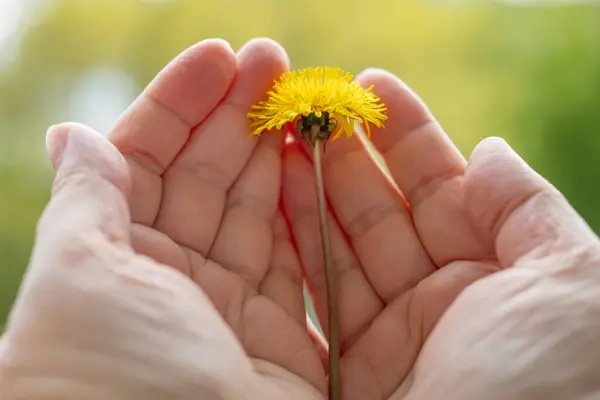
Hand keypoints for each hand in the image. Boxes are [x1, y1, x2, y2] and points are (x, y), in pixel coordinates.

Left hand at [0, 39, 326, 398]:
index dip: (180, 105)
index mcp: (114, 261)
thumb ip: (84, 203)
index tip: (218, 58)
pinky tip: (316, 163)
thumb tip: (73, 134)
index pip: (146, 161)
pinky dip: (309, 212)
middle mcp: (171, 282)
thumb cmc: (112, 383)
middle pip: (208, 178)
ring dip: (276, 153)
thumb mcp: (80, 279)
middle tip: (272, 61)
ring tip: (299, 98)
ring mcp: (229, 309)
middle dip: (237, 115)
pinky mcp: (282, 340)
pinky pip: (297, 261)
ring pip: (256, 211)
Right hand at [282, 69, 599, 398]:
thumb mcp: (575, 286)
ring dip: (308, 194)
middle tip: (309, 107)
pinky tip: (268, 204)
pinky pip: (312, 300)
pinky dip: (288, 253)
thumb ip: (529, 212)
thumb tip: (490, 150)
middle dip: (346, 156)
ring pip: (339, 250)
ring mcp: (390, 341)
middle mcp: (441, 306)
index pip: (444, 187)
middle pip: (382, 212)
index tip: (370, 87)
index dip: (407, 135)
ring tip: (280, 141)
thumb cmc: (555, 391)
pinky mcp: (345, 376)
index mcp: (498, 278)